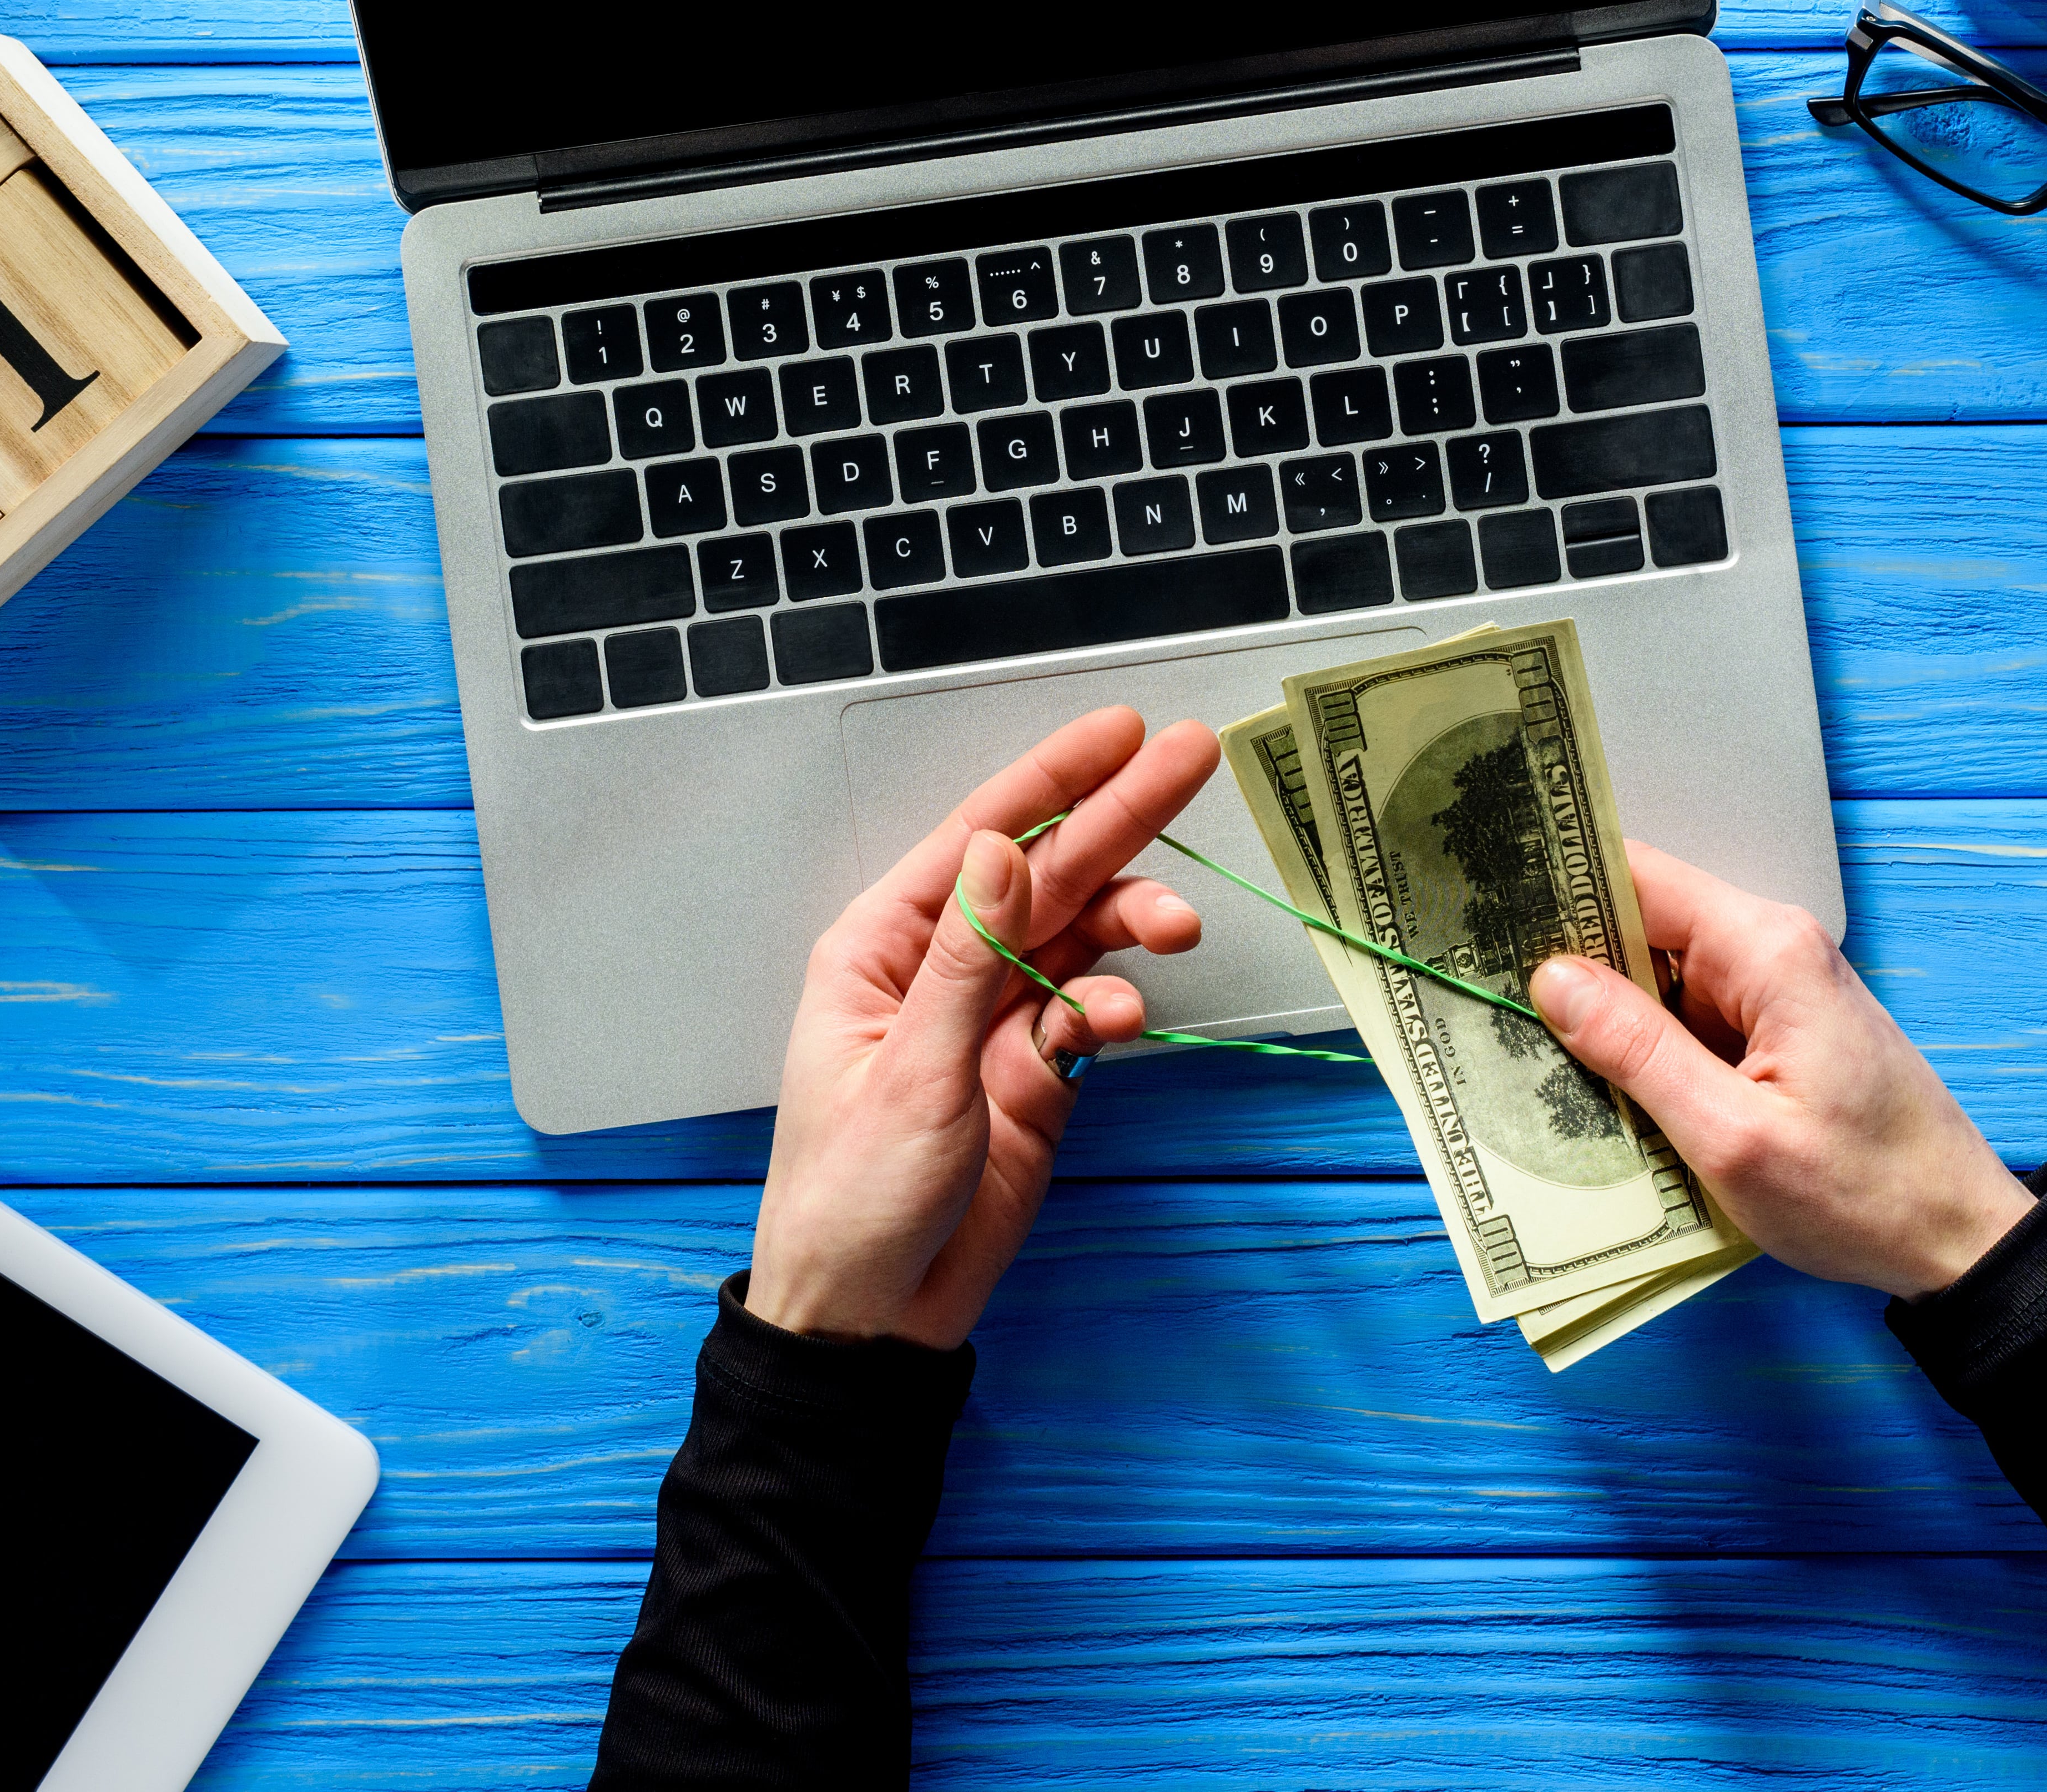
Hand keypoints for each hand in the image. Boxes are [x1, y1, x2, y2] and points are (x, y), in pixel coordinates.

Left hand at [746, 705, 1219, 1347]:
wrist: (874, 1317)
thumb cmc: (852, 1196)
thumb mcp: (908, 1074)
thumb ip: (965, 961)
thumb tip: (1001, 849)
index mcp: (884, 947)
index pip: (980, 836)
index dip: (1053, 778)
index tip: (1122, 729)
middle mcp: (944, 967)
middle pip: (1046, 870)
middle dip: (1120, 818)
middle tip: (1194, 760)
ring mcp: (995, 1019)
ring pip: (1079, 937)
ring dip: (1129, 922)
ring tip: (1173, 928)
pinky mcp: (1038, 1074)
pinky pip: (1089, 1013)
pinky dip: (1112, 1005)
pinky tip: (1119, 1016)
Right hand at [1529, 841, 2031, 1298]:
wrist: (1961, 1239)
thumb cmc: (1865, 1196)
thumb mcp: (1732, 1137)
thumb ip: (1639, 1052)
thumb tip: (1553, 978)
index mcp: (1766, 952)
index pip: (1638, 876)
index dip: (1557, 884)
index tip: (1480, 901)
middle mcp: (1773, 951)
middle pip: (1642, 923)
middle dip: (1566, 957)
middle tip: (1480, 989)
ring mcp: (1777, 992)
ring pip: (1659, 975)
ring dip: (1602, 1012)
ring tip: (1519, 1042)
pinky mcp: (1777, 1033)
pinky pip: (1689, 1017)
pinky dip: (1643, 1045)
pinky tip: (1594, 1082)